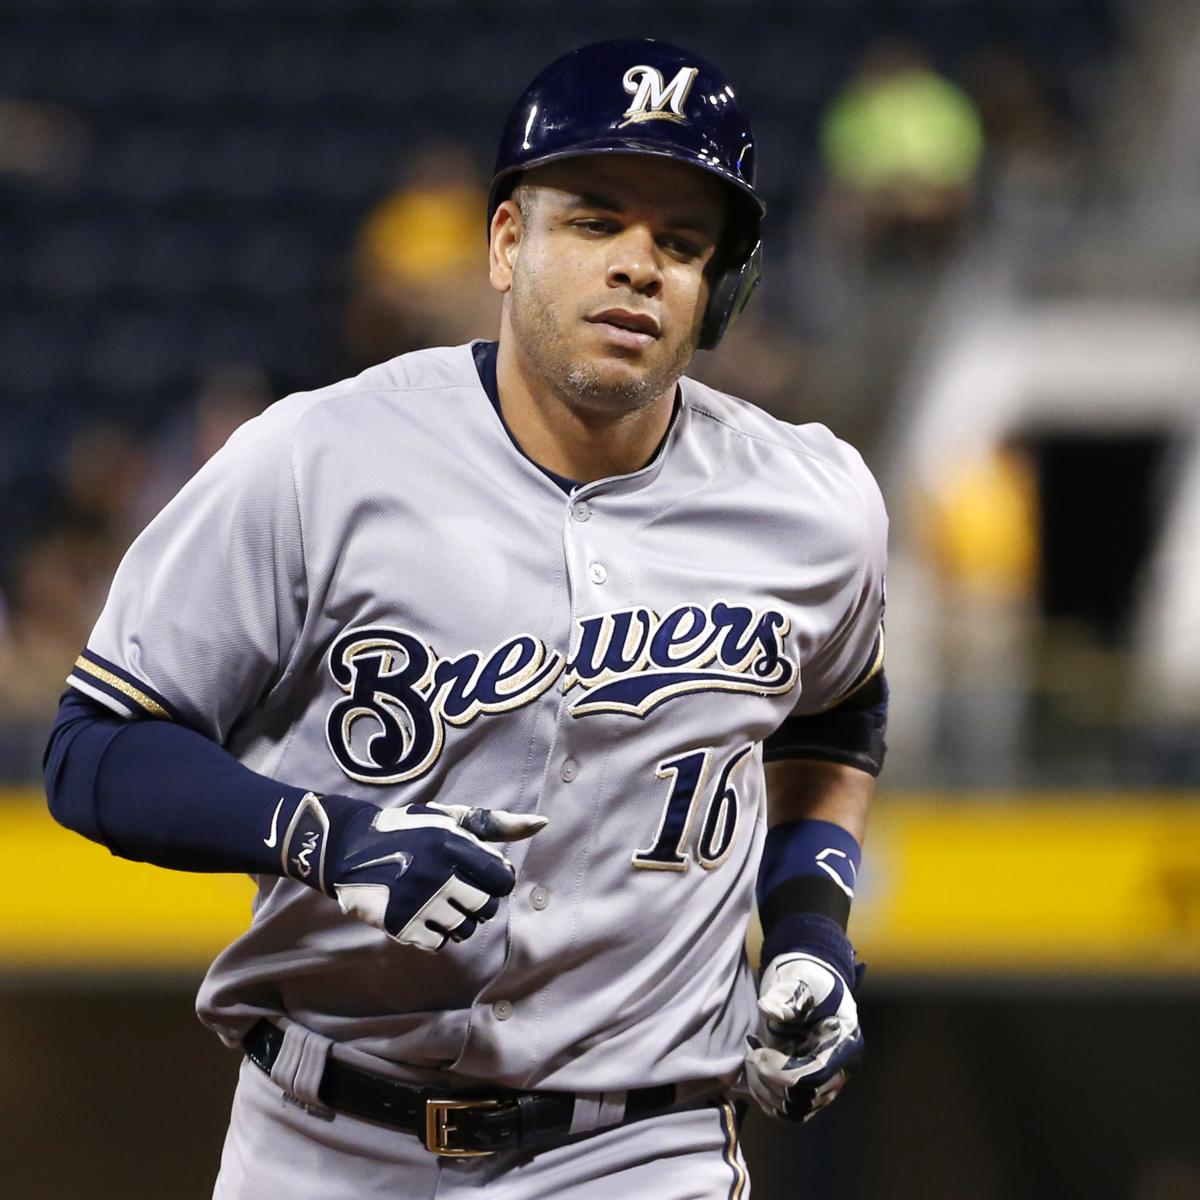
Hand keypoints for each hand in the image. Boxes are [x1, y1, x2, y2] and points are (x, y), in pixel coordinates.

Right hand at [281, 793, 546, 950]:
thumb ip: (496, 824)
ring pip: (465, 929)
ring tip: (438, 900)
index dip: (494, 879)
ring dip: (457, 918)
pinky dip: (435, 933)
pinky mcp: (402, 926)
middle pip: (486, 908)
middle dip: (477, 900)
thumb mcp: (449, 818)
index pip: (502, 880)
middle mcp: (438, 875)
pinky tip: (422, 913)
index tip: (479, 874)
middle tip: (456, 887)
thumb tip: (542, 823)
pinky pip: (439, 943)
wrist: (349, 849)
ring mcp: (420, 903)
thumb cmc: (410, 831)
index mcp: (453, 844)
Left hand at [745, 952, 862, 1121]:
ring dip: (765, 1090)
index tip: (757, 1052)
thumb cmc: (807, 979)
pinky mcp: (808, 1089)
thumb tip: (767, 1009)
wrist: (808, 984)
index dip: (782, 1072)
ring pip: (793, 1109)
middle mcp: (839, 1070)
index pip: (815, 1077)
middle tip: (751, 1053)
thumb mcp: (799, 979)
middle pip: (803, 1099)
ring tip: (751, 1059)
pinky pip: (787, 1109)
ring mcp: (824, 1083)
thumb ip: (787, 995)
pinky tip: (754, 1070)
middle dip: (770, 1080)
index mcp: (844, 1044)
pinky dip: (765, 1096)